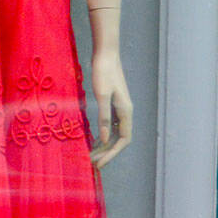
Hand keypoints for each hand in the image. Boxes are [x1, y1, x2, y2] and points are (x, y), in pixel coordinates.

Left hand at [88, 47, 132, 168]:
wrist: (106, 54)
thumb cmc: (103, 72)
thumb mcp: (101, 95)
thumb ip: (103, 117)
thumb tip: (105, 139)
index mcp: (126, 111)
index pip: (123, 140)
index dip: (112, 153)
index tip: (100, 163)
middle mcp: (126, 112)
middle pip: (119, 139)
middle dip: (107, 152)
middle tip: (93, 163)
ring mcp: (121, 107)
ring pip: (115, 132)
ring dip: (105, 144)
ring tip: (92, 154)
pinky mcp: (114, 103)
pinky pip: (111, 124)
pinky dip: (104, 134)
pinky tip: (95, 138)